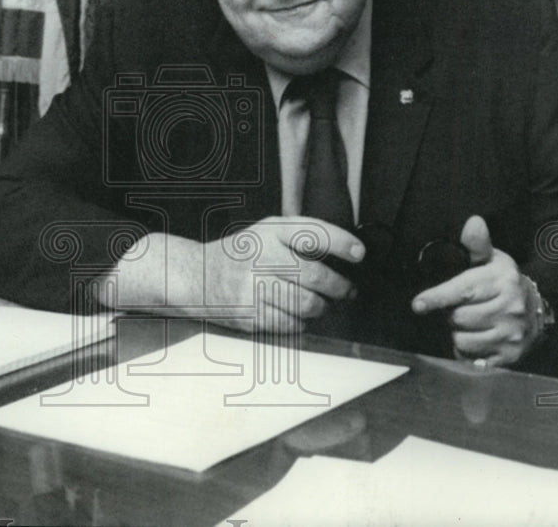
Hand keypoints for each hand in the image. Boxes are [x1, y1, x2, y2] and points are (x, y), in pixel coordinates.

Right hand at [114, 216, 362, 332]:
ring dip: (322, 308)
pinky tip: (296, 315)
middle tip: (347, 291)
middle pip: (316, 275)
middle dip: (340, 287)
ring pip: (308, 304)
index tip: (360, 253)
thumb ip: (301, 236)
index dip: (342, 243)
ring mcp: (254, 286)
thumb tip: (348, 252)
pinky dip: (301, 323)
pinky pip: (291, 324)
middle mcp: (261, 256)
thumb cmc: (242, 254)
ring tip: (321, 305)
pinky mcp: (249, 313)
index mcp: (270, 231)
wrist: (198, 276)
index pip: (314, 233)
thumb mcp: (266, 232)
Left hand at [411, 215, 536, 366]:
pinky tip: (476, 338)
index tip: (417, 304)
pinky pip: (472, 358)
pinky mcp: (509, 357)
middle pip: (457, 318)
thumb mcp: (492, 260)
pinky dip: (467, 351)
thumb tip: (473, 222)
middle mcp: (510, 309)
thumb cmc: (503, 282)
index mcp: (503, 282)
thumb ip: (477, 244)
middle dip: (451, 314)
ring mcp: (512, 335)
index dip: (436, 298)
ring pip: (462, 340)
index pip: (462, 291)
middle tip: (460, 307)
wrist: (535, 312)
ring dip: (458, 333)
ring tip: (469, 322)